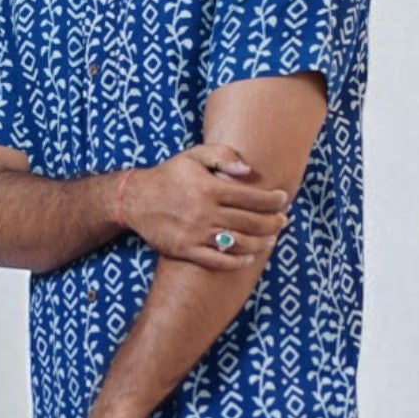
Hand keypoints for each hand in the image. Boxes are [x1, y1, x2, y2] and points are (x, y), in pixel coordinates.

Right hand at [123, 145, 291, 270]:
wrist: (135, 199)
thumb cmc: (169, 175)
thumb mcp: (193, 156)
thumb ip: (222, 156)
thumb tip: (248, 170)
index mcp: (209, 188)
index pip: (251, 197)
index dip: (272, 200)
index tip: (283, 200)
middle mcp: (204, 212)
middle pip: (250, 222)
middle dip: (272, 223)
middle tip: (283, 221)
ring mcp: (195, 233)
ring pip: (238, 243)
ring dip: (260, 243)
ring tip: (270, 240)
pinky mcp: (186, 250)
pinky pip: (217, 260)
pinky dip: (236, 262)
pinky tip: (248, 258)